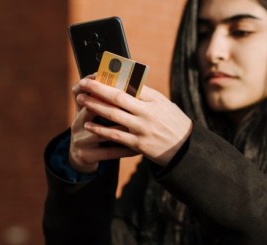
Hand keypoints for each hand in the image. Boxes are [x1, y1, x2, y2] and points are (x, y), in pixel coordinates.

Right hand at [69, 76, 137, 173]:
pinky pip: (110, 152)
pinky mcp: (87, 155)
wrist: (80, 155)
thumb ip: (104, 100)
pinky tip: (138, 149)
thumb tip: (126, 82)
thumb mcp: (91, 115)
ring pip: (105, 133)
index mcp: (81, 110)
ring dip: (124, 129)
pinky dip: (125, 150)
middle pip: (93, 110)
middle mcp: (77, 124)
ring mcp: (81, 140)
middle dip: (115, 105)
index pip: (86, 93)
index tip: (121, 82)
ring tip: (141, 126)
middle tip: (135, 103)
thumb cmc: (92, 128)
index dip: (102, 87)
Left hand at [76, 78, 192, 166]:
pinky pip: (115, 135)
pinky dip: (100, 129)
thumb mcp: (164, 105)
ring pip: (113, 115)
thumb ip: (146, 95)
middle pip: (118, 97)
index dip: (112, 79)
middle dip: (97, 89)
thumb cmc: (173, 123)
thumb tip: (126, 83)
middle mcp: (148, 112)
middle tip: (83, 83)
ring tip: (81, 100)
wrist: (185, 149)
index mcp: (155, 99)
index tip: (98, 74)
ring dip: (94, 106)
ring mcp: (142, 128)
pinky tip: (88, 124)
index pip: (130, 84)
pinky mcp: (138, 144)